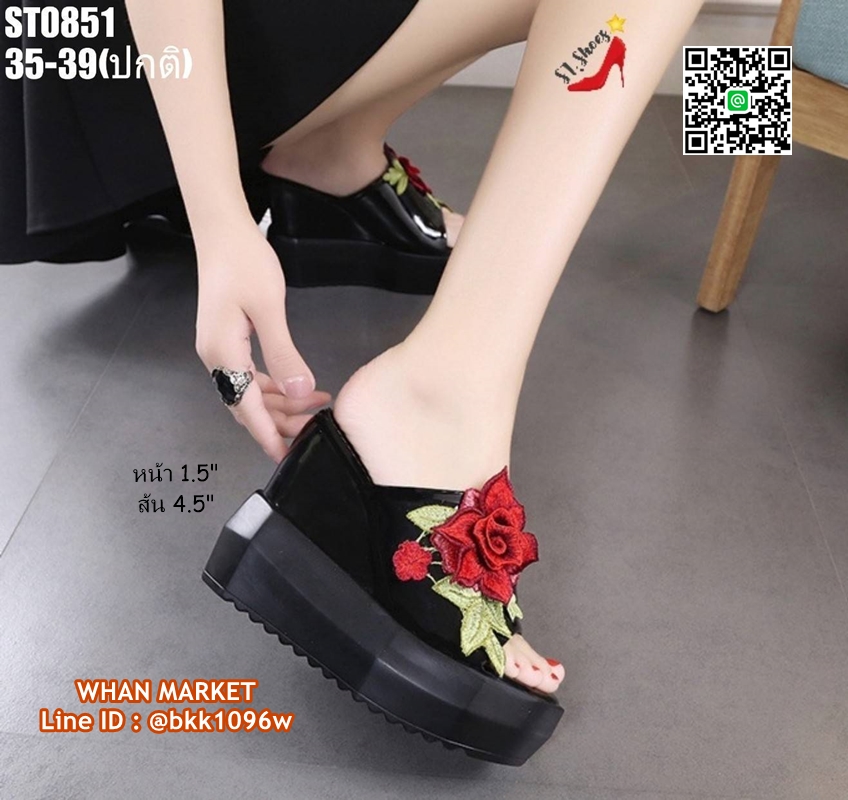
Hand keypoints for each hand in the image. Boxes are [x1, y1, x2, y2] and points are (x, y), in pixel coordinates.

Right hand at [194, 223, 330, 460]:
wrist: (222, 232)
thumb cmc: (244, 262)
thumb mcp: (268, 308)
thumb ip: (284, 352)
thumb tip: (300, 391)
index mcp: (222, 353)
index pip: (246, 407)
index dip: (267, 435)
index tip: (285, 456)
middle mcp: (216, 358)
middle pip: (247, 406)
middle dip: (280, 421)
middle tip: (316, 425)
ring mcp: (219, 350)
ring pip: (250, 393)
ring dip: (281, 404)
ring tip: (317, 405)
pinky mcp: (227, 341)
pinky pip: (249, 376)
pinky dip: (274, 386)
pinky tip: (298, 386)